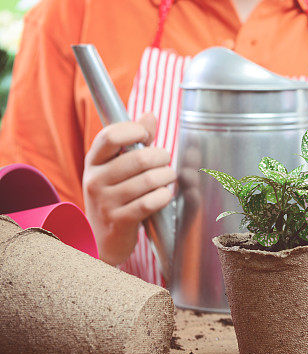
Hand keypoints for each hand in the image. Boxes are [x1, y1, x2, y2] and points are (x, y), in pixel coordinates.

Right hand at [83, 113, 175, 265]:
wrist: (103, 238)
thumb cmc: (117, 194)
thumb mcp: (119, 166)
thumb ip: (136, 139)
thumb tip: (150, 115)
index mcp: (94, 161)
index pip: (110, 135)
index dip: (134, 130)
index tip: (147, 137)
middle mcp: (95, 179)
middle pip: (138, 158)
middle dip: (161, 157)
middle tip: (166, 161)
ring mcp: (105, 201)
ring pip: (148, 180)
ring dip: (166, 177)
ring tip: (168, 178)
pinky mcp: (119, 220)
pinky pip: (150, 202)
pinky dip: (163, 196)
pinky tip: (164, 195)